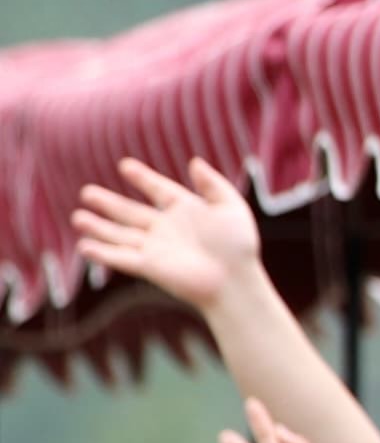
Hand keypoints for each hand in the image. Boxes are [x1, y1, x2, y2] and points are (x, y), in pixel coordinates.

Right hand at [75, 158, 266, 312]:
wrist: (235, 281)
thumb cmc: (238, 246)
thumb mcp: (231, 208)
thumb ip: (213, 184)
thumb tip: (194, 162)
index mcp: (186, 210)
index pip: (159, 190)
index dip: (143, 178)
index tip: (125, 166)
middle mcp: (166, 228)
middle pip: (130, 212)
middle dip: (108, 203)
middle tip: (86, 192)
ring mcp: (155, 247)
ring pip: (120, 234)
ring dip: (98, 227)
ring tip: (77, 217)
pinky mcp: (149, 266)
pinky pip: (121, 257)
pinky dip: (102, 253)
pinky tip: (85, 246)